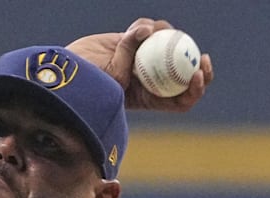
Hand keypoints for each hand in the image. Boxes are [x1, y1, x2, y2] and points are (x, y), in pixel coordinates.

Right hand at [66, 18, 213, 112]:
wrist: (67, 70)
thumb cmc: (85, 84)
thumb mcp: (109, 78)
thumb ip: (127, 54)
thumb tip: (146, 29)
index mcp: (150, 98)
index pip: (181, 99)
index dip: (195, 89)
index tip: (197, 73)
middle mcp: (151, 80)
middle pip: (185, 74)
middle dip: (198, 66)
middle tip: (203, 56)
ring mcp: (145, 60)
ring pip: (170, 48)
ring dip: (168, 38)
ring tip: (151, 31)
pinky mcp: (136, 43)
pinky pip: (151, 31)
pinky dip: (146, 26)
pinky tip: (138, 28)